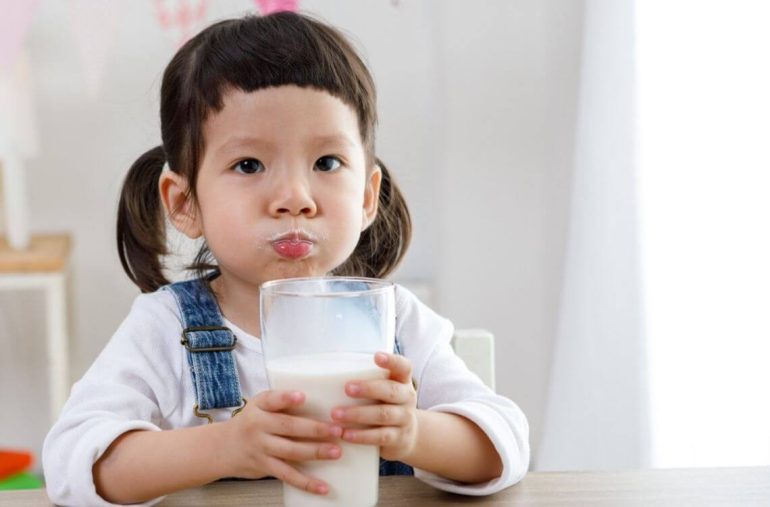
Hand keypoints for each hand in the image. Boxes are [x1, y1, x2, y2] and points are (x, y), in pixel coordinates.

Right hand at [223, 389, 343, 494]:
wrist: (222, 448)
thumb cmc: (250, 422)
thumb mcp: (258, 405)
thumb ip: (280, 402)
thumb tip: (315, 401)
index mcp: (259, 407)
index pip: (271, 400)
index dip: (286, 398)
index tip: (302, 397)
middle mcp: (258, 427)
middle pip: (288, 427)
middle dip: (315, 429)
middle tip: (337, 430)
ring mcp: (261, 449)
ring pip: (291, 451)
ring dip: (315, 452)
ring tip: (335, 452)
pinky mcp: (265, 467)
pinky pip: (287, 475)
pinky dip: (306, 482)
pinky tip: (323, 487)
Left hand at [331, 352, 418, 461]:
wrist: (407, 435)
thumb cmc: (385, 404)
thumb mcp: (384, 390)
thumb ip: (367, 379)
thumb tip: (327, 370)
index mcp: (402, 381)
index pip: (403, 366)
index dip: (391, 361)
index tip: (376, 356)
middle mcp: (407, 398)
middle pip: (391, 390)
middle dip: (368, 389)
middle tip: (346, 388)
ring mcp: (405, 418)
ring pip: (383, 414)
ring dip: (358, 414)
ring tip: (336, 414)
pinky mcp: (399, 438)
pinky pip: (380, 436)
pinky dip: (361, 436)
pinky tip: (345, 434)